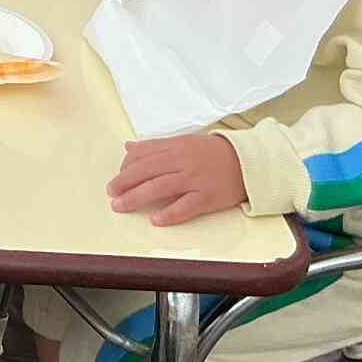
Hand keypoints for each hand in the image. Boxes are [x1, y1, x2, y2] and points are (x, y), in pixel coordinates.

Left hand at [108, 135, 246, 226]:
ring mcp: (195, 179)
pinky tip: (155, 220)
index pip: (143, 154)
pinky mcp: (208, 197)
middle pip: (146, 170)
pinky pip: (186, 206)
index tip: (117, 176)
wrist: (251, 162)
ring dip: (136, 197)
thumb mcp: (185, 142)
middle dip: (124, 182)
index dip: (126, 166)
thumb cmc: (215, 153)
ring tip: (120, 206)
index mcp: (176, 146)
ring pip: (159, 187)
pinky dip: (169, 213)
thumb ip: (156, 146)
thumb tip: (128, 147)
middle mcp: (183, 161)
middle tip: (110, 192)